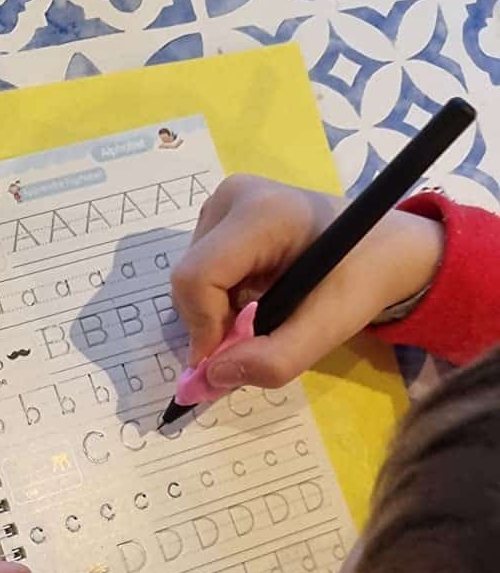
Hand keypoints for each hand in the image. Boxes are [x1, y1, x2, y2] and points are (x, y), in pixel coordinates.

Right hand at [171, 175, 442, 390]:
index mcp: (262, 212)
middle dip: (212, 323)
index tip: (228, 360)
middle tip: (254, 340)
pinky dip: (218, 298)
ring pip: (191, 279)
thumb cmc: (361, 279)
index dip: (204, 327)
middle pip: (190, 279)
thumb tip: (211, 376)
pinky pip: (199, 270)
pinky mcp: (221, 212)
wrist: (384, 246)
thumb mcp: (329, 328)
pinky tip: (255, 295)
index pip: (197, 276)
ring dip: (216, 312)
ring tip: (262, 314)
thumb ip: (274, 360)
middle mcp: (234, 196)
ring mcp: (224, 200)